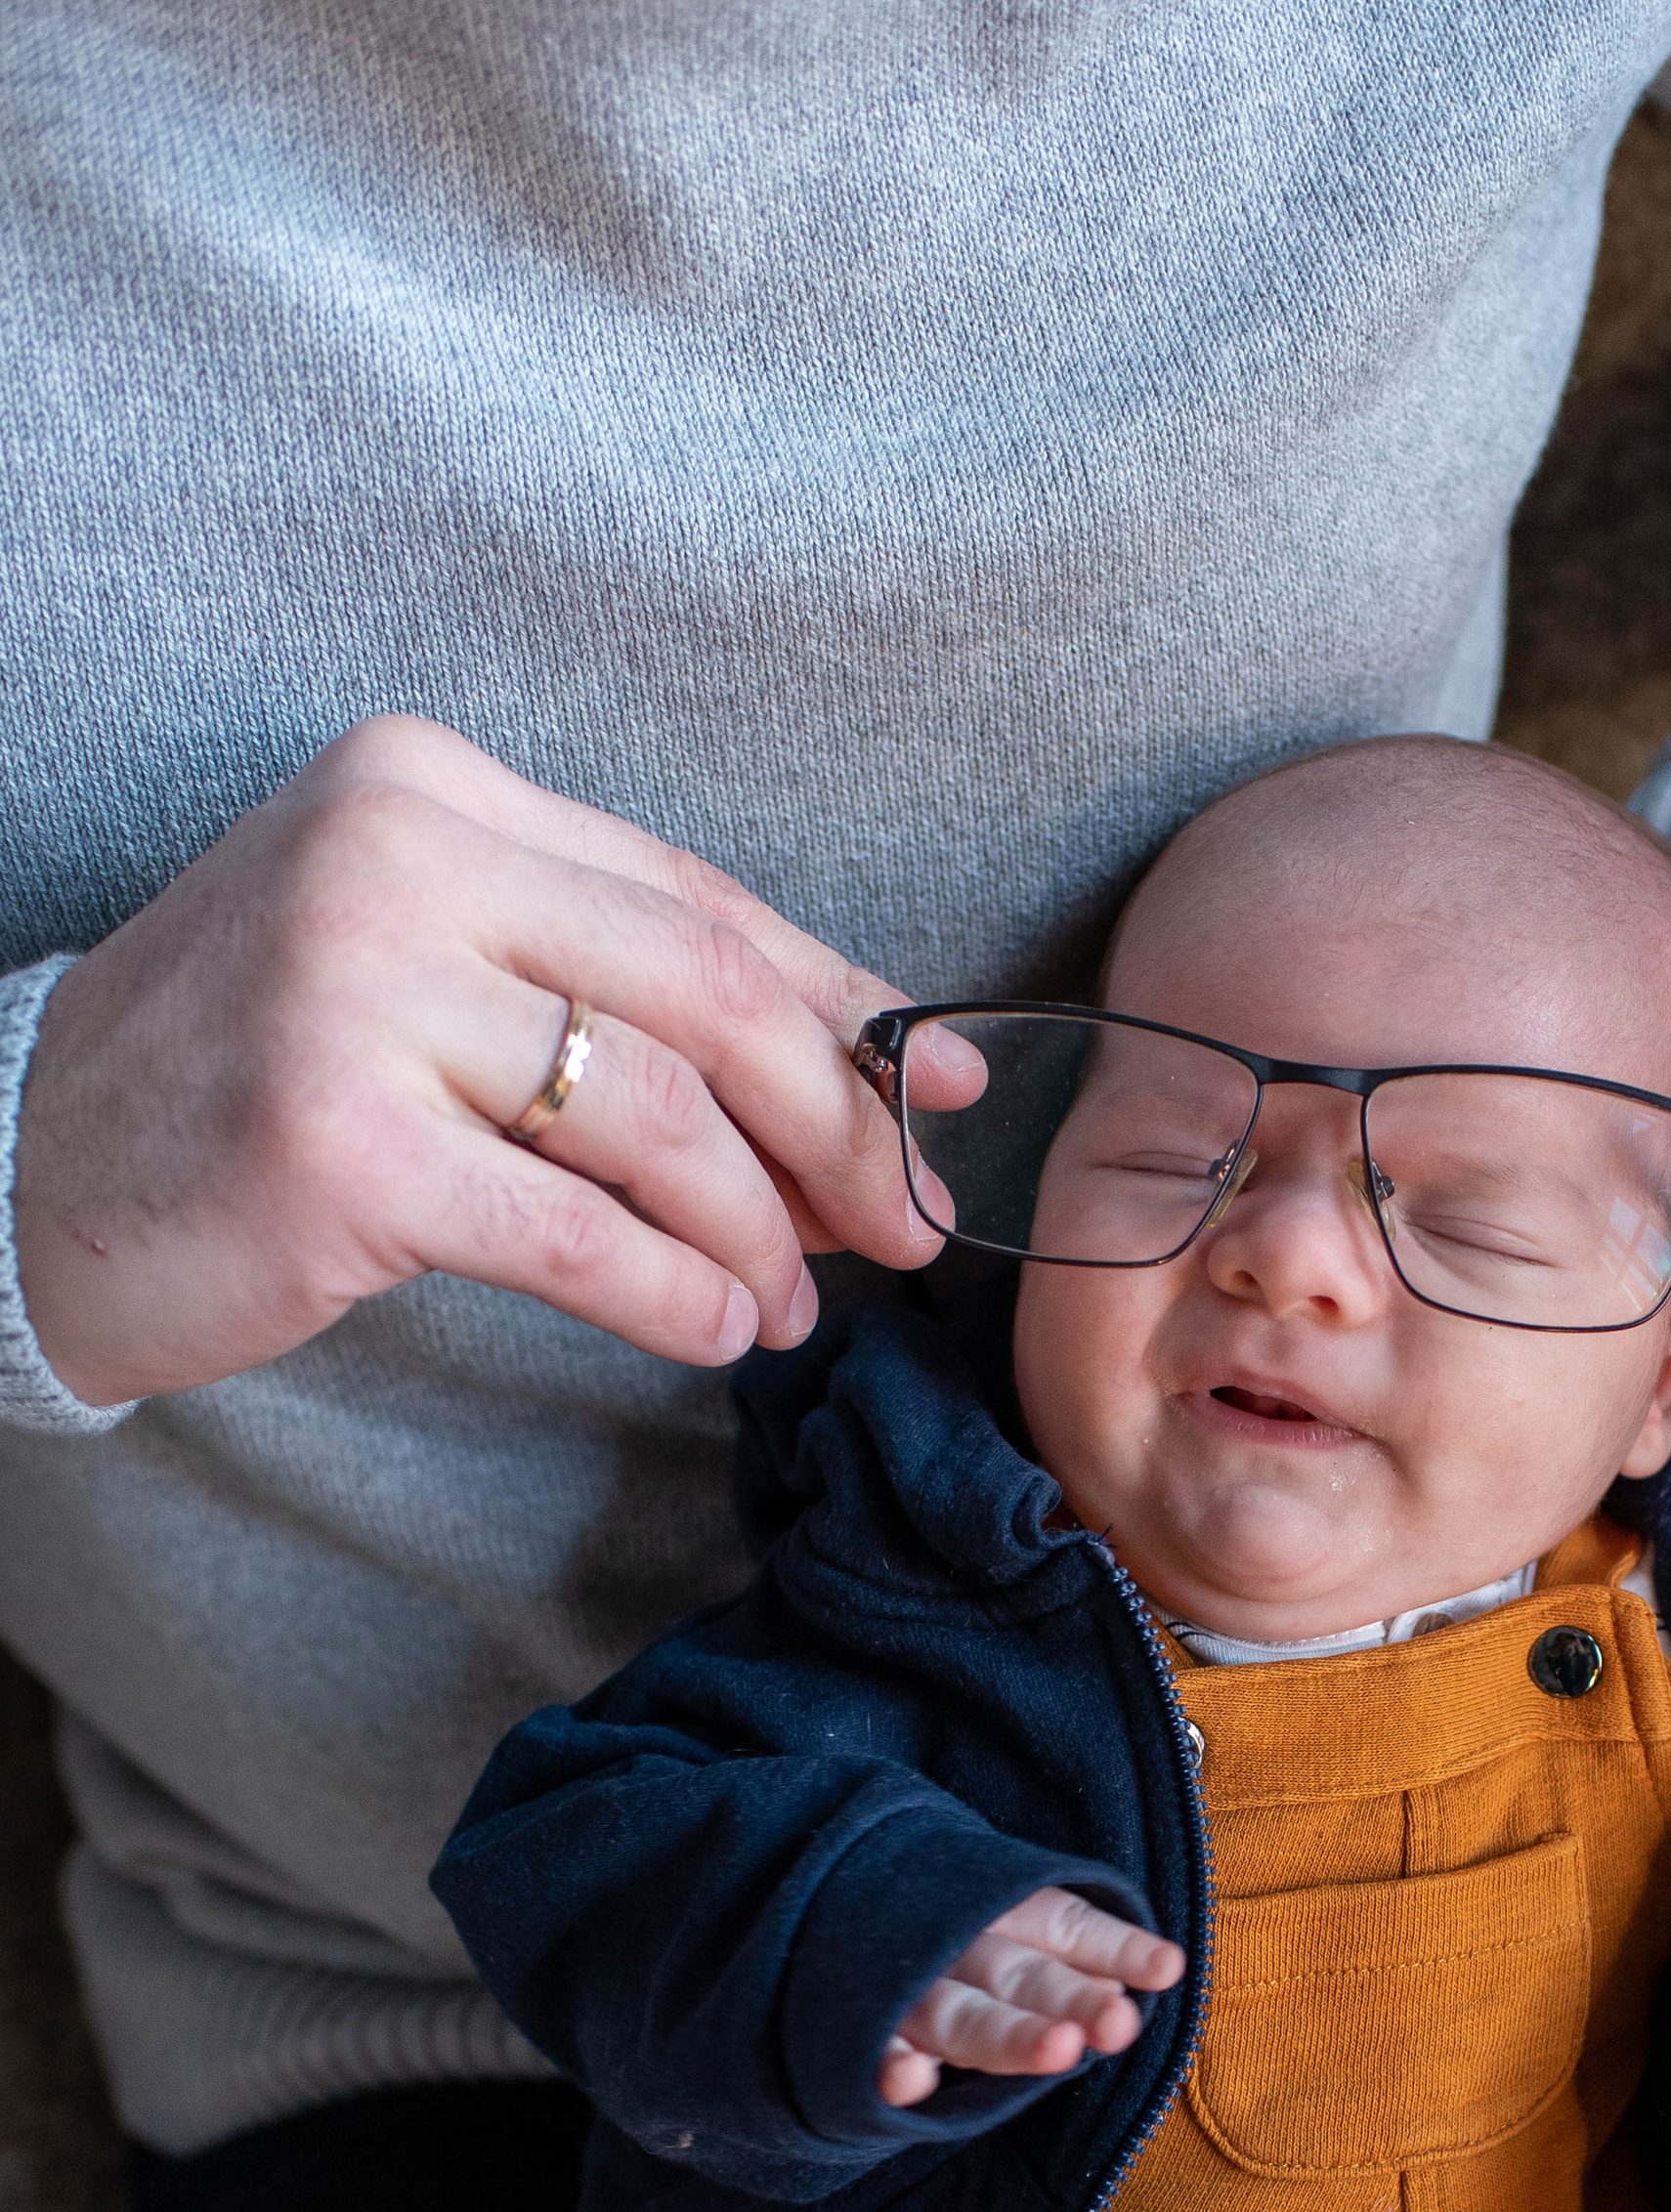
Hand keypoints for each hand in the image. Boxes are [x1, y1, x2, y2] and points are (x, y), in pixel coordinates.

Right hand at [11, 713, 983, 1407]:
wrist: (29, 1163)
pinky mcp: (341, 1142)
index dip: (847, 1010)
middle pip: (711, 995)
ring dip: (758, 1234)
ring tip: (783, 1305)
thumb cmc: (259, 1081)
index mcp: (436, 789)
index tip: (945, 1094)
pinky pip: (578, 1233)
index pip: (700, 901)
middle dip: (839, 1126)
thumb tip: (878, 1081)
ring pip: (660, 1121)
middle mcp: (400, 858)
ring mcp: (361, 994)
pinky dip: (672, 1295)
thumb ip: (616, 994)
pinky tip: (708, 1330)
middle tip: (902, 1225)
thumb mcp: (428, 975)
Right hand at [879, 1888, 1186, 2109]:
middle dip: (1072, 2000)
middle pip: (1023, 1977)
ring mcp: (904, 1986)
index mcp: (999, 1916)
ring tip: (1061, 2052)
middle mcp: (957, 1947)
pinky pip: (874, 2050)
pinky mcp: (855, 2028)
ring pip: (961, 2016)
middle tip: (1120, 2023)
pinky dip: (891, 2065)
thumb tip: (1160, 1971)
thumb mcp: (1008, 1920)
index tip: (1166, 1967)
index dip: (1117, 1948)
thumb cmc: (941, 1931)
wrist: (814, 1902)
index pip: (1067, 1929)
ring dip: (1007, 2035)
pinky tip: (911, 2083)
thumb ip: (1082, 1947)